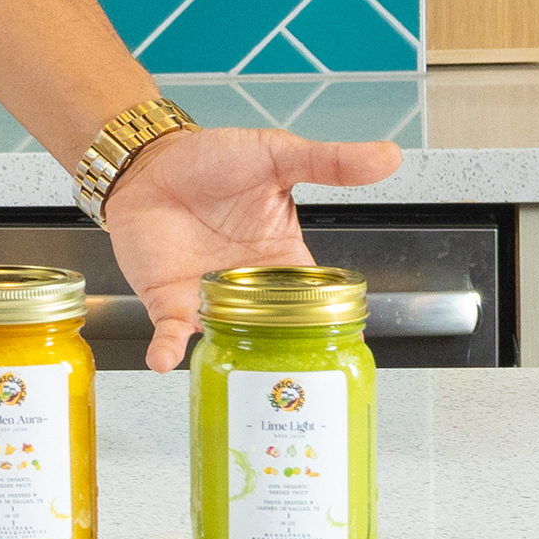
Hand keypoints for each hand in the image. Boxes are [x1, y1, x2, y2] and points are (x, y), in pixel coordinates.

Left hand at [101, 124, 402, 371]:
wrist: (149, 162)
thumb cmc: (212, 160)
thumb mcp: (277, 157)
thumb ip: (330, 163)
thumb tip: (389, 156)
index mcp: (282, 260)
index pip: (318, 303)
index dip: (334, 325)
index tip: (351, 348)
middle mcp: (248, 288)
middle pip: (275, 333)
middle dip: (286, 357)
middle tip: (299, 379)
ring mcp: (208, 297)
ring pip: (228, 341)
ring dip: (235, 359)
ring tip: (245, 383)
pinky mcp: (168, 300)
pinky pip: (170, 333)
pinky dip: (167, 349)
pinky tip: (163, 360)